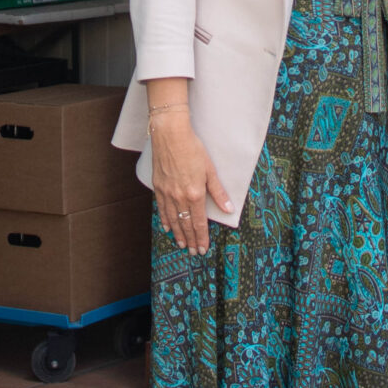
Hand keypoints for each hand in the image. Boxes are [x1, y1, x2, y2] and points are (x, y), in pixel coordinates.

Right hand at [149, 114, 232, 255]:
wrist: (170, 135)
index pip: (199, 222)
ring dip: (178, 234)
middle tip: (193, 252)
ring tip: (182, 244)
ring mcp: (167, 193)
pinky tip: (167, 227)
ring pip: (172, 219)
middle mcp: (179, 197)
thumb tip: (229, 208)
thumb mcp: (210, 170)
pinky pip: (161, 208)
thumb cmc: (192, 149)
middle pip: (186, 224)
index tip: (203, 249)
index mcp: (195, 194)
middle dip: (191, 240)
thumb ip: (218, 192)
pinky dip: (164, 220)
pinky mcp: (158, 187)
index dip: (202, 237)